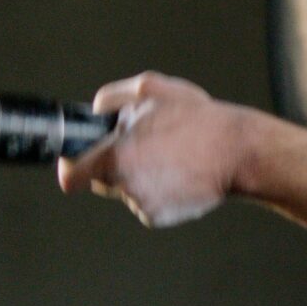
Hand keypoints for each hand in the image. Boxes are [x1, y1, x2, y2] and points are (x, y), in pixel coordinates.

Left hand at [56, 71, 247, 228]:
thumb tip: (94, 111)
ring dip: (139, 175)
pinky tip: (179, 173)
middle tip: (142, 145)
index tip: (73, 162)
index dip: (69, 167)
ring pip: (126, 190)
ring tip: (171, 156)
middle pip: (100, 180)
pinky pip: (146, 202)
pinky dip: (157, 190)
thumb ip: (111, 98)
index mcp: (115, 157)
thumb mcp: (150, 89)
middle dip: (113, 164)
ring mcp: (142, 203)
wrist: (237, 153)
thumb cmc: (197, 119)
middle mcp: (124, 186)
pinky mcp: (158, 217)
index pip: (71, 174)